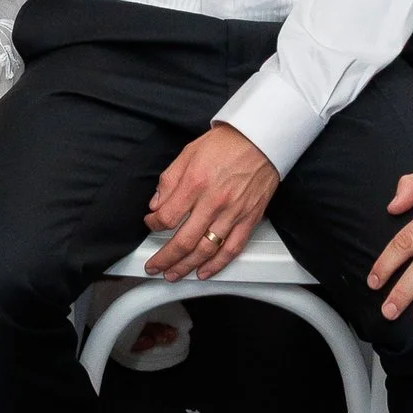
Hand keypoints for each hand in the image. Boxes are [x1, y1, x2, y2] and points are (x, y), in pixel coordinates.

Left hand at [143, 123, 279, 278]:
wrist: (261, 138)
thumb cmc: (227, 143)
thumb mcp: (188, 152)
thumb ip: (169, 180)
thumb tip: (156, 204)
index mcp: (195, 183)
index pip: (167, 216)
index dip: (153, 225)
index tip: (151, 225)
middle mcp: (213, 201)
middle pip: (183, 241)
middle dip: (164, 258)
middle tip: (154, 266)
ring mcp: (233, 213)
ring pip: (206, 250)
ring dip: (186, 267)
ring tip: (173, 274)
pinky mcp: (249, 219)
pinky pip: (231, 248)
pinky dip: (217, 265)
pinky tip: (204, 271)